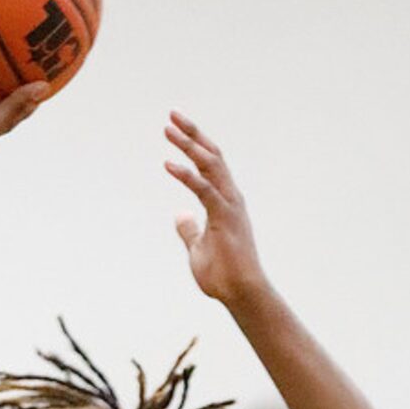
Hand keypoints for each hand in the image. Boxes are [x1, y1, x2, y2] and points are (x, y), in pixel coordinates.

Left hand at [165, 112, 266, 307]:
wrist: (241, 293)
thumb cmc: (223, 275)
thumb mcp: (198, 248)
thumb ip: (190, 230)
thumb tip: (180, 216)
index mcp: (224, 201)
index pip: (210, 164)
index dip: (195, 144)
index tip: (176, 128)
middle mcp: (230, 197)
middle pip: (212, 155)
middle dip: (192, 133)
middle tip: (172, 115)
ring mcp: (229, 205)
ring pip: (210, 165)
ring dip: (189, 145)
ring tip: (168, 129)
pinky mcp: (225, 218)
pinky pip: (204, 190)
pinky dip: (186, 175)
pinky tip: (169, 164)